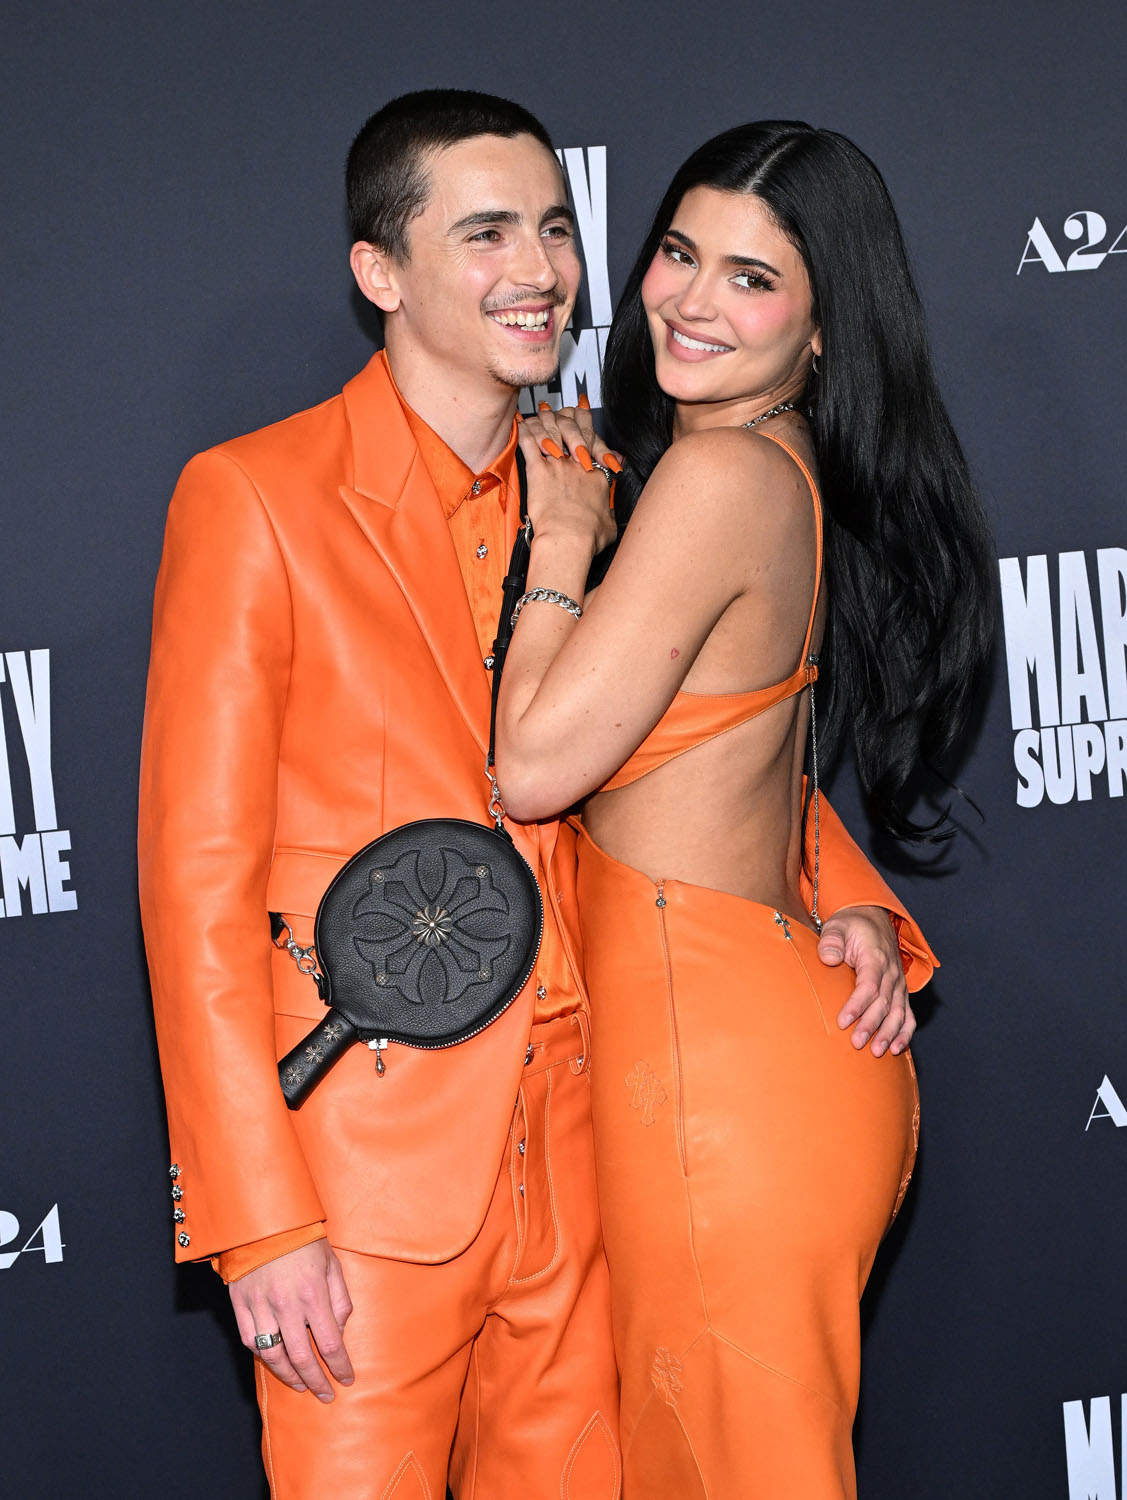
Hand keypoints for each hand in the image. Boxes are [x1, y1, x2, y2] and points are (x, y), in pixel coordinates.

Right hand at [229, 1239, 354, 1400]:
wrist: (264, 1220)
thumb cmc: (303, 1240)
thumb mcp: (332, 1264)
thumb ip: (339, 1299)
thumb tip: (340, 1330)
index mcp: (312, 1293)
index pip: (330, 1343)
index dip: (339, 1366)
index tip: (346, 1379)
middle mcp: (286, 1304)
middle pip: (302, 1357)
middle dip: (316, 1381)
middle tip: (325, 1394)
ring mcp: (260, 1306)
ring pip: (273, 1355)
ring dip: (289, 1375)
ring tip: (301, 1384)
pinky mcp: (241, 1304)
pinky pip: (250, 1340)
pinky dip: (263, 1356)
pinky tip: (275, 1362)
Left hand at [517, 400, 618, 554]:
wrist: (570, 537)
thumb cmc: (588, 536)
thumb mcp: (610, 524)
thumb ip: (609, 513)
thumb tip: (609, 517)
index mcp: (596, 473)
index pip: (593, 438)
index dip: (587, 421)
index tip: (583, 412)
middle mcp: (577, 464)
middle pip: (572, 426)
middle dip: (566, 414)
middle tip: (561, 408)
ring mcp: (557, 464)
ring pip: (549, 428)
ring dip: (543, 420)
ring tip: (538, 414)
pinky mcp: (538, 470)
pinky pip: (527, 441)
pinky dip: (523, 430)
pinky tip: (520, 425)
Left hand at [817, 904, 914, 1056]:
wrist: (873, 919)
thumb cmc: (852, 926)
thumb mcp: (837, 926)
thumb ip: (831, 941)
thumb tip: (829, 958)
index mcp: (876, 957)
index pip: (869, 985)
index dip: (857, 1005)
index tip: (843, 1021)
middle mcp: (892, 972)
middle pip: (884, 1003)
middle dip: (871, 1025)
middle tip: (857, 1043)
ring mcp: (899, 983)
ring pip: (898, 1012)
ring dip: (889, 1033)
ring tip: (877, 1052)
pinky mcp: (900, 991)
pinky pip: (908, 1015)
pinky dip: (905, 1032)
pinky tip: (897, 1049)